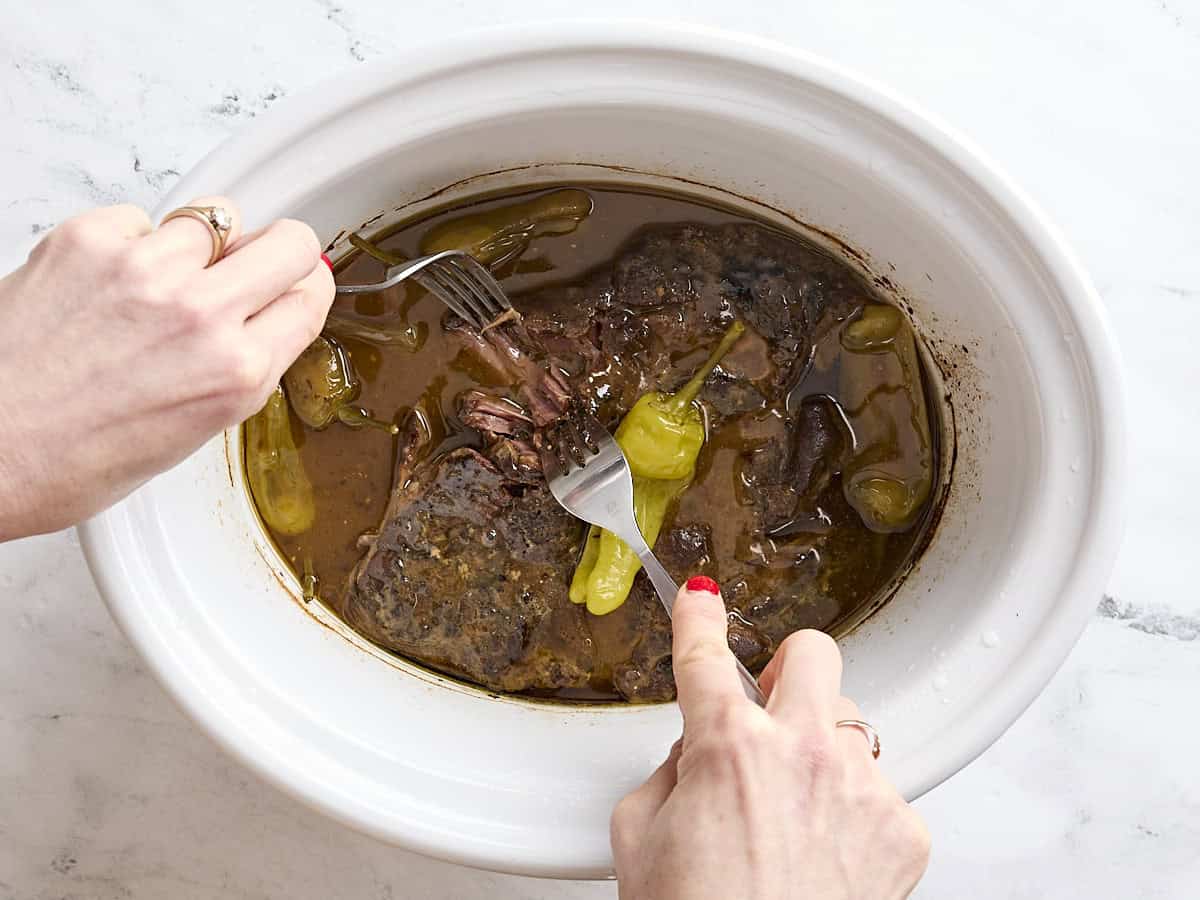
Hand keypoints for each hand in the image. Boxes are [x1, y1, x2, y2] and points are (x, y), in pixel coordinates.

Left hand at [0, 198, 332, 538]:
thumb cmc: (68, 459)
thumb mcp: (192, 430)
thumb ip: (238, 366)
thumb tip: (263, 316)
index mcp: (236, 373)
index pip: (310, 296)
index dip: (303, 286)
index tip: (292, 283)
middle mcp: (202, 317)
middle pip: (286, 240)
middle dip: (274, 250)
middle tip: (250, 265)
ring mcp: (147, 271)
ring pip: (214, 218)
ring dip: (196, 247)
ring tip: (158, 284)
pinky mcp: (91, 240)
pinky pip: (141, 219)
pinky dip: (131, 243)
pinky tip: (108, 284)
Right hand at [611, 578, 929, 899]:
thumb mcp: (641, 838)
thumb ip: (668, 773)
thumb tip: (696, 752)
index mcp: (727, 747)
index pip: (706, 654)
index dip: (698, 616)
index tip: (700, 597)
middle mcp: (802, 751)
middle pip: (813, 651)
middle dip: (787, 664)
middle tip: (770, 700)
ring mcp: (860, 786)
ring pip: (850, 723)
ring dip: (820, 747)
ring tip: (797, 810)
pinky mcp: (903, 829)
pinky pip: (878, 789)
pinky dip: (852, 808)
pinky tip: (826, 851)